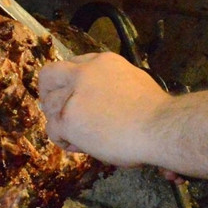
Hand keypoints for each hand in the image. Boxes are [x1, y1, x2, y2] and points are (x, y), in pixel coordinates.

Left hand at [38, 52, 169, 166]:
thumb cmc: (156, 112)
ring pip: (49, 106)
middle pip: (49, 75)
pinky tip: (80, 145)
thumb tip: (105, 98)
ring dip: (61, 122)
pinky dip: (63, 140)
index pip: (74, 64)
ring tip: (80, 137)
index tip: (74, 95)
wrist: (160, 127)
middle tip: (56, 110)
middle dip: (48, 92)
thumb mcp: (134, 82)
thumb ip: (112, 85)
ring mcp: (73, 95)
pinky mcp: (68, 118)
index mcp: (102, 62)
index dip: (70, 82)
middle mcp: (84, 73)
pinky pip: (52, 129)